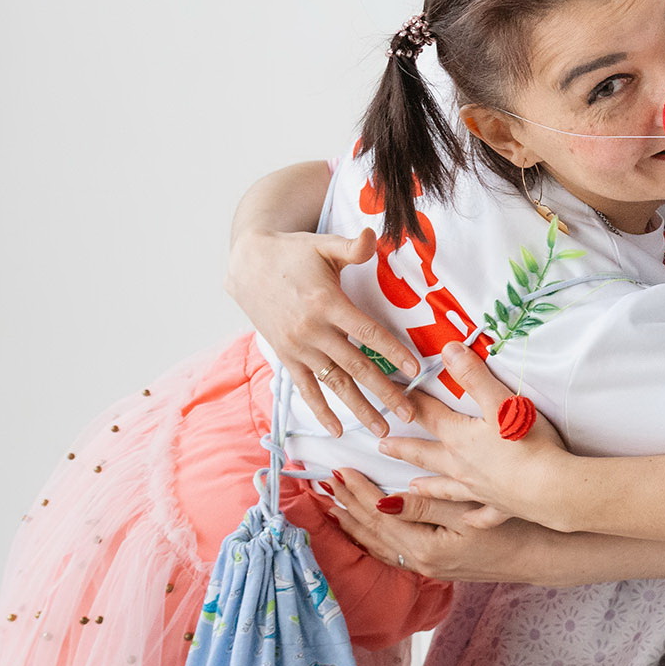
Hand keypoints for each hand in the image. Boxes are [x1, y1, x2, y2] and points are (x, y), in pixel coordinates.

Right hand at [227, 225, 418, 437]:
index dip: (393, 351)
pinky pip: (307, 388)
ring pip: (334, 383)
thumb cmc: (294, 252)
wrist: (248, 263)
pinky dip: (321, 410)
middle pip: (356, 366)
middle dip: (385, 392)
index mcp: (327, 304)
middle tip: (410, 414)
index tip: (416, 370)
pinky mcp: (286, 357)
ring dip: (359, 408)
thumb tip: (372, 236)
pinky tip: (339, 429)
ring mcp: (298, 347)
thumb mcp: (323, 244)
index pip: (367, 332)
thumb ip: (351, 246)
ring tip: (382, 429)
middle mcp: (313, 331)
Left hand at [327, 466, 545, 582]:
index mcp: (426, 547)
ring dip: (357, 525)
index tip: (340, 470)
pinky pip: (395, 552)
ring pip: (381, 545)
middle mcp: (421, 562)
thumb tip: (386, 501)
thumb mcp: (469, 512)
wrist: (542, 556)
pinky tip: (369, 532)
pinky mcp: (439, 566)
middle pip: (374, 533)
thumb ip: (426, 507)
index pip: (380, 515)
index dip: (358, 492)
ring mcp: (429, 567)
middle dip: (349, 507)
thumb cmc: (513, 527)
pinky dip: (375, 539)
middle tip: (326, 484)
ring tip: (335, 508)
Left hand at [379, 342, 571, 524]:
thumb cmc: (527, 444)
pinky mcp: (500, 505)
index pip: (429, 415)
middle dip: (404, 447)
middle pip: (426, 454)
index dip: (411, 400)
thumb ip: (473, 376)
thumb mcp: (500, 402)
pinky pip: (480, 514)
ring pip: (445, 486)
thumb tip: (447, 350)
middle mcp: (461, 466)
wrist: (549, 488)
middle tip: (382, 445)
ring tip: (410, 486)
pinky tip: (469, 519)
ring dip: (427, 485)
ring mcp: (478, 489)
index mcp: (460, 438)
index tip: (392, 393)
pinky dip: (472, 516)